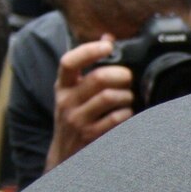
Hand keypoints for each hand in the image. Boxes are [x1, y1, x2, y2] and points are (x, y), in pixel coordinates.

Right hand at [45, 37, 131, 172]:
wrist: (64, 155)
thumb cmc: (74, 118)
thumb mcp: (74, 92)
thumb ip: (89, 65)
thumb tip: (107, 36)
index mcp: (62, 86)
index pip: (69, 61)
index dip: (89, 50)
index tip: (108, 46)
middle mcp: (66, 101)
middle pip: (98, 78)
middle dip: (121, 75)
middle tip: (128, 78)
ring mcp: (78, 120)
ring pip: (110, 97)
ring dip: (126, 96)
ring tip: (128, 98)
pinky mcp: (90, 135)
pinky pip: (116, 119)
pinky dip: (127, 114)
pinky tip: (126, 114)